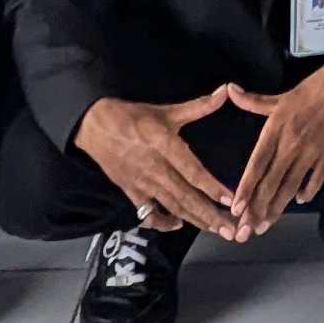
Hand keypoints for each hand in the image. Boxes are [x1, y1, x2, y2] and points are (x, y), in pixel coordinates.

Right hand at [75, 85, 247, 240]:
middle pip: (185, 196)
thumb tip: (225, 92)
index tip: (230, 200)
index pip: (192, 171)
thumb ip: (198, 106)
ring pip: (172, 207)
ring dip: (195, 220)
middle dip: (209, 215)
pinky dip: (163, 223)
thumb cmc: (131, 116)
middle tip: (230, 231)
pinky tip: (178, 224)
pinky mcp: (131, 192)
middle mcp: (155, 168)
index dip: (211, 187)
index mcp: (164, 145)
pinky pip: (148, 214)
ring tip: (215, 230)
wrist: (93, 126)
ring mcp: (142, 184)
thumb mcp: (165, 110)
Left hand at [225, 49, 323, 232]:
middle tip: (245, 232)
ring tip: (264, 227)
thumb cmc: (310, 89)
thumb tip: (229, 90)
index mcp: (276, 130)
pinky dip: (306, 192)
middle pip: (271, 183)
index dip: (245, 188)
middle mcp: (291, 145)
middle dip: (256, 210)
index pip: (256, 165)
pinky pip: (315, 180)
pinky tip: (297, 202)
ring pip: (290, 187)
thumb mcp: (279, 96)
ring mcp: (311, 153)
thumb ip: (252, 101)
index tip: (235, 209)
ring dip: (276, 209)